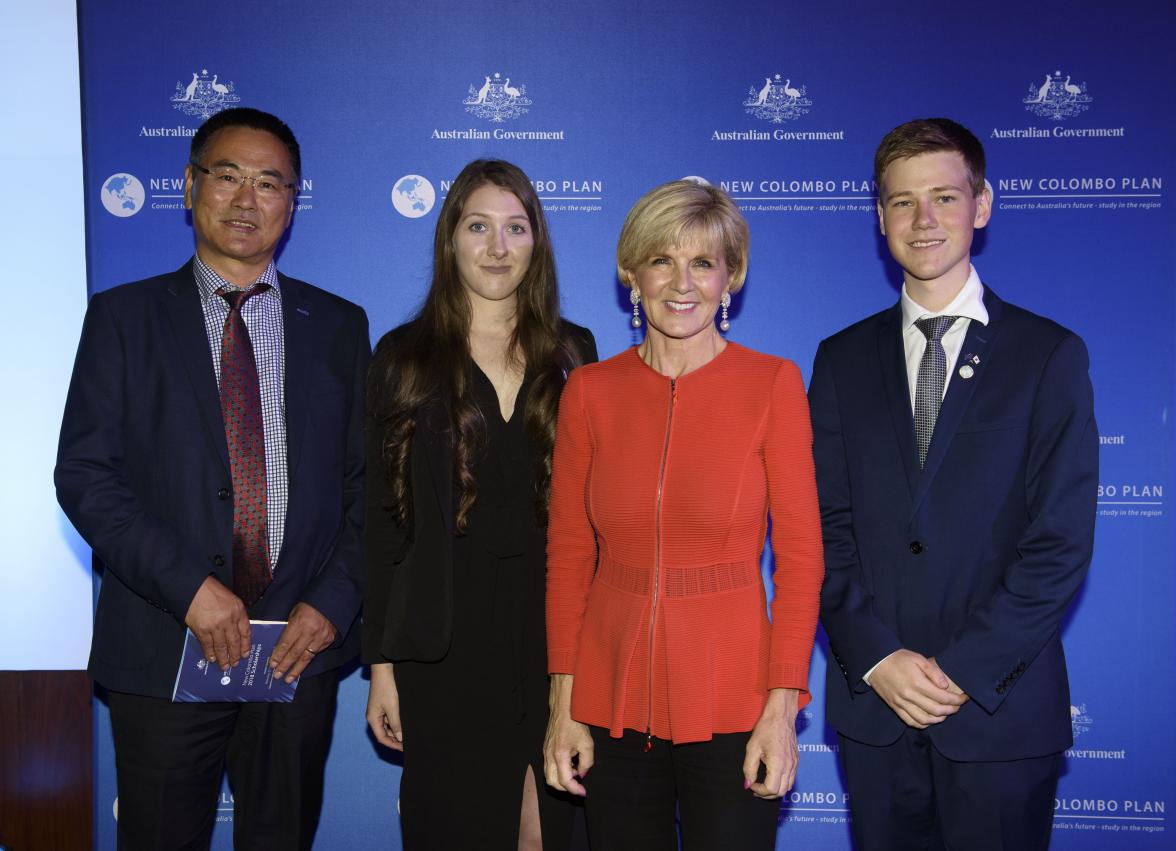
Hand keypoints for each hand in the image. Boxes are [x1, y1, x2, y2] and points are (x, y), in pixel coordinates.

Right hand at [184, 576, 249, 670]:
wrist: (194, 588)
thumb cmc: (212, 591)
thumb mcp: (231, 600)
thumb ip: (236, 615)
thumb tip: (237, 632)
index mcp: (238, 611)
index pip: (246, 632)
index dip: (246, 645)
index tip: (245, 654)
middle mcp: (229, 620)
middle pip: (234, 642)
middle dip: (235, 655)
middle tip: (235, 664)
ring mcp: (215, 626)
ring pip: (221, 646)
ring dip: (223, 658)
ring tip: (224, 666)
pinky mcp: (202, 629)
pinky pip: (207, 645)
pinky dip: (210, 653)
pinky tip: (212, 659)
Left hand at [269, 603, 336, 682]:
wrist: (332, 601)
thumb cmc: (310, 606)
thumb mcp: (295, 613)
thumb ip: (289, 628)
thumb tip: (280, 645)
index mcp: (300, 622)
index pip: (286, 643)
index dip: (278, 655)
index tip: (272, 664)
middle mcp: (310, 631)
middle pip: (295, 653)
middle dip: (284, 665)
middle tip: (276, 675)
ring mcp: (321, 637)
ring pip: (306, 657)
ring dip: (296, 669)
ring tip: (288, 679)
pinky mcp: (328, 640)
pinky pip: (315, 653)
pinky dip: (307, 661)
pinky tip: (301, 667)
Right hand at [366, 663, 403, 749]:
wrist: (384, 669)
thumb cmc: (386, 687)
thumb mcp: (393, 708)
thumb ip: (396, 724)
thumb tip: (400, 739)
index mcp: (373, 719)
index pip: (382, 738)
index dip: (393, 745)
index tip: (405, 749)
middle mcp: (374, 716)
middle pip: (385, 733)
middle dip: (396, 739)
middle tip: (409, 743)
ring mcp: (379, 710)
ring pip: (388, 726)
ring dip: (397, 731)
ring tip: (409, 734)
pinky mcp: (384, 704)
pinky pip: (390, 717)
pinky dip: (398, 722)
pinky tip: (406, 723)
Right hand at [543, 674, 592, 796]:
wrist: (564, 708)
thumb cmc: (576, 723)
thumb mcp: (587, 744)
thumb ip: (587, 763)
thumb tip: (581, 774)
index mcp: (559, 755)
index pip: (564, 781)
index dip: (574, 790)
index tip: (583, 792)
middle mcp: (549, 755)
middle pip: (552, 782)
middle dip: (565, 788)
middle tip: (578, 785)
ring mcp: (545, 752)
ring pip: (549, 775)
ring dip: (561, 779)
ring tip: (575, 771)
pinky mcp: (545, 749)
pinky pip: (549, 766)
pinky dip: (559, 771)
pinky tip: (570, 763)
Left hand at [744, 688, 799, 798]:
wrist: (781, 716)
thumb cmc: (766, 728)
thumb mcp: (752, 748)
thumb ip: (749, 768)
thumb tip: (747, 784)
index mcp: (778, 764)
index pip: (771, 789)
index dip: (759, 790)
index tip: (751, 784)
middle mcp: (789, 766)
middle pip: (781, 793)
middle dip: (767, 794)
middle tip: (755, 788)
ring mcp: (795, 764)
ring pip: (788, 788)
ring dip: (775, 790)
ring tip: (763, 784)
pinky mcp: (796, 761)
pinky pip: (791, 779)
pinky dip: (782, 783)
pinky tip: (772, 776)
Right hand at [869, 649, 967, 727]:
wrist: (875, 662)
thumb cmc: (898, 658)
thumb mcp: (917, 658)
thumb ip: (933, 671)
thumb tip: (946, 686)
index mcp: (917, 682)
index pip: (942, 697)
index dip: (956, 700)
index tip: (963, 698)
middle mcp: (909, 696)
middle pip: (936, 711)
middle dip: (951, 710)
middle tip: (957, 706)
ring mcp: (901, 703)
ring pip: (924, 720)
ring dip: (938, 719)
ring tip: (945, 713)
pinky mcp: (894, 707)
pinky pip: (910, 721)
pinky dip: (923, 724)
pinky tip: (929, 719)